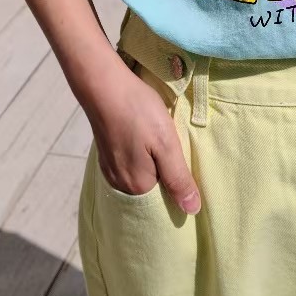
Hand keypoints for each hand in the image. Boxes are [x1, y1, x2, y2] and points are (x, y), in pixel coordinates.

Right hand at [86, 59, 201, 213]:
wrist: (103, 85)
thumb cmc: (138, 111)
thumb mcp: (166, 143)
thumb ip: (178, 178)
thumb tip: (192, 210)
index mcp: (137, 186)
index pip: (165, 200)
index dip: (179, 187)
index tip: (188, 168)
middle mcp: (120, 184)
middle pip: (152, 190)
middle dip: (166, 176)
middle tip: (176, 152)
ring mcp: (110, 169)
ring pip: (141, 176)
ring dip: (154, 166)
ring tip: (163, 146)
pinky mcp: (106, 155)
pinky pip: (130, 166)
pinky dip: (141, 158)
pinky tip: (146, 142)